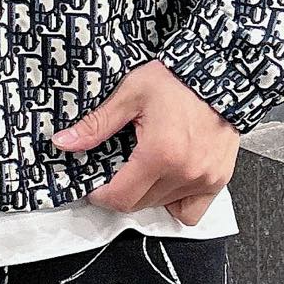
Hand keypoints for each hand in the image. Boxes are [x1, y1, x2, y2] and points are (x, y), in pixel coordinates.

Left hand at [50, 59, 238, 224]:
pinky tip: (168, 180)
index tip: (95, 185)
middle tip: (118, 170)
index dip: (101, 195)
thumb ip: (97, 124)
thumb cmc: (176, 80)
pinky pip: (191, 211)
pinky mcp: (217, 180)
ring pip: (163, 207)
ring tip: (144, 166)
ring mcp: (203, 179)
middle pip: (140, 204)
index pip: (121, 197)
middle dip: (121, 192)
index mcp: (159, 154)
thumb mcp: (130, 94)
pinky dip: (176, 202)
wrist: (219, 72)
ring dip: (147, 194)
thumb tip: (65, 142)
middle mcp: (183, 173)